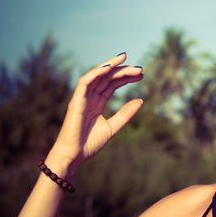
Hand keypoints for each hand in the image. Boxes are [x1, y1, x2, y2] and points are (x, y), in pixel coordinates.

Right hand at [48, 53, 143, 170]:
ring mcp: (82, 98)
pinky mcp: (76, 101)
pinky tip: (109, 68)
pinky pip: (85, 82)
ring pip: (97, 76)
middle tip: (140, 69)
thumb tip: (141, 100)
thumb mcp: (113, 127)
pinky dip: (96, 73)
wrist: (74, 156)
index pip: (112, 84)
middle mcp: (89, 97)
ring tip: (126, 60)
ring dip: (111, 67)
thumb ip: (125, 114)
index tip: (141, 74)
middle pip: (107, 78)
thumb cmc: (89, 144)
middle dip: (123, 71)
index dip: (126, 77)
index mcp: (97, 103)